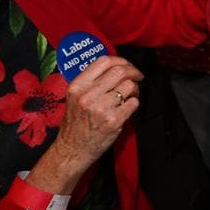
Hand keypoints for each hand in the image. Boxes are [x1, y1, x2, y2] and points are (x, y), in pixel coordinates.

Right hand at [45, 55, 141, 179]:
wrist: (72, 149)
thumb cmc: (76, 123)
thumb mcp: (75, 97)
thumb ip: (91, 81)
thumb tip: (117, 67)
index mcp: (77, 86)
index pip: (104, 61)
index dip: (121, 60)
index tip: (127, 65)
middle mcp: (88, 95)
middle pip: (120, 71)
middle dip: (133, 72)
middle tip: (137, 77)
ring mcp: (101, 108)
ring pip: (129, 86)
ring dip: (135, 89)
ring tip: (129, 95)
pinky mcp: (113, 120)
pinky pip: (133, 103)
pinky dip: (134, 103)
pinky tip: (126, 108)